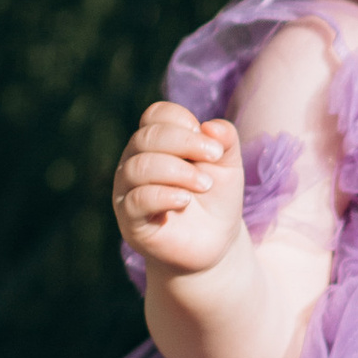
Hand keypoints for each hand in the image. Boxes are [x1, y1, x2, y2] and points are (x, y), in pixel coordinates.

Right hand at [113, 101, 245, 274]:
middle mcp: (135, 161)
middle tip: (215, 157)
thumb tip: (211, 126)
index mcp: (156, 142)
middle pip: (147, 137)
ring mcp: (128, 190)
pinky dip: (163, 195)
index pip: (156, 115)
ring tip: (204, 184)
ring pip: (139, 167)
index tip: (212, 144)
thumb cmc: (216, 198)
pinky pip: (136, 200)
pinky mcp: (130, 220)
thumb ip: (226, 140)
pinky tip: (185, 200)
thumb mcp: (229, 166)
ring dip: (178, 171)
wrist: (213, 243)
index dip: (183, 122)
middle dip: (185, 143)